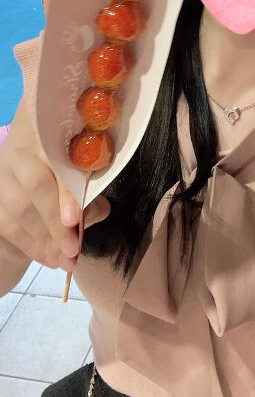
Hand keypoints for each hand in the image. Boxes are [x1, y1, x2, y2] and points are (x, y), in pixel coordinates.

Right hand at [0, 143, 109, 270]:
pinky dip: (26, 246)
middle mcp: (22, 156)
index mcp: (52, 145)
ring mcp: (2, 178)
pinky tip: (45, 257)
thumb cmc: (65, 181)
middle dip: (54, 225)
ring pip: (16, 211)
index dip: (66, 195)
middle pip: (34, 188)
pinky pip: (3, 226)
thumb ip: (90, 198)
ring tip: (62, 261)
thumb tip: (93, 213)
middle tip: (71, 251)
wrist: (32, 180)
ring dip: (40, 242)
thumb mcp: (83, 184)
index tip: (74, 220)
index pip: (57, 166)